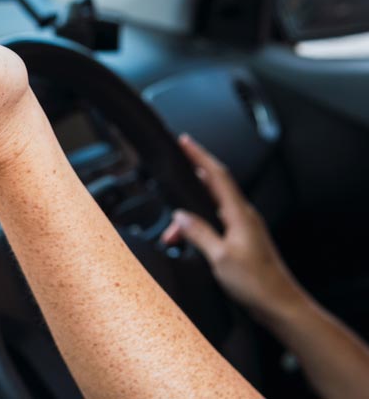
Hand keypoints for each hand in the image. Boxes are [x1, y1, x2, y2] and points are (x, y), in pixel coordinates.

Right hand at [162, 135, 303, 320]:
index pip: (217, 175)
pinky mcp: (242, 242)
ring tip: (173, 236)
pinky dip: (198, 229)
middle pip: (212, 189)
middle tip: (168, 192)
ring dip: (190, 218)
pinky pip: (216, 225)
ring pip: (210, 211)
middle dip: (187, 189)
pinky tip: (188, 242)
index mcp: (240, 214)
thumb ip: (198, 233)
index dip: (200, 155)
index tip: (185, 141)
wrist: (281, 306)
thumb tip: (180, 216)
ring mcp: (244, 229)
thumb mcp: (220, 257)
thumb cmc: (257, 284)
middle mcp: (244, 217)